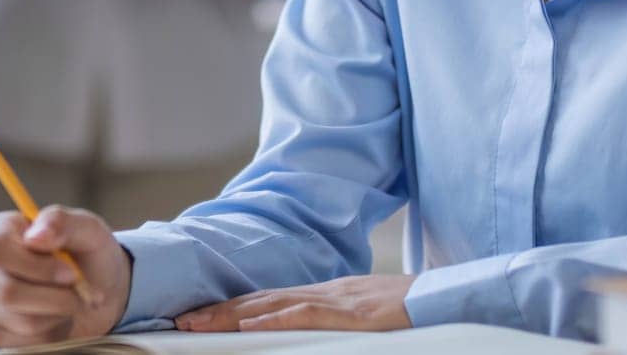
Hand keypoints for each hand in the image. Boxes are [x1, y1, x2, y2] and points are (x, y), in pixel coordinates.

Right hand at [0, 206, 130, 347]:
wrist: (100, 290)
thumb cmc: (88, 253)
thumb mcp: (86, 228)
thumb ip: (61, 222)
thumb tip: (35, 235)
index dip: (33, 264)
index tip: (68, 271)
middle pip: (6, 290)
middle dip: (53, 295)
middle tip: (77, 288)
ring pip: (20, 319)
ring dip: (58, 311)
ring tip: (70, 298)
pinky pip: (26, 340)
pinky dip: (53, 330)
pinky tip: (58, 314)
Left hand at [175, 275, 414, 332]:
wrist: (446, 298)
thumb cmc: (408, 312)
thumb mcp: (364, 318)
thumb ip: (333, 322)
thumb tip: (302, 332)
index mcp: (324, 297)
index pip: (266, 302)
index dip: (230, 309)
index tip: (197, 317)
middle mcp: (323, 294)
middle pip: (260, 302)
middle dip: (217, 312)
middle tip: (180, 321)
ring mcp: (337, 302)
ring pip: (274, 307)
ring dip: (232, 316)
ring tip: (198, 323)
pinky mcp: (353, 315)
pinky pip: (309, 317)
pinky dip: (277, 321)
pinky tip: (252, 327)